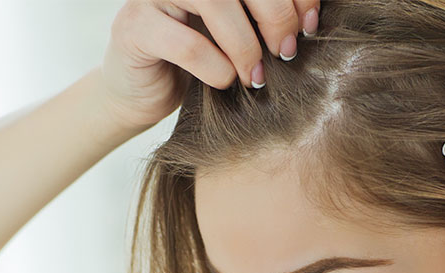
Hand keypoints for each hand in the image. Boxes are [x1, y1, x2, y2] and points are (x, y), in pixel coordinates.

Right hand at [99, 0, 319, 129]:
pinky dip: (215, 68)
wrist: (147, 92)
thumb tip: (309, 22)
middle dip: (275, 15)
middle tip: (285, 52)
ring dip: (245, 44)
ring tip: (255, 76)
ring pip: (214, 2)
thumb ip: (265, 20)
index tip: (309, 25)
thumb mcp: (241, 37)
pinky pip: (186, 44)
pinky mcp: (134, 27)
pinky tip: (224, 83)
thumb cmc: (202, 62)